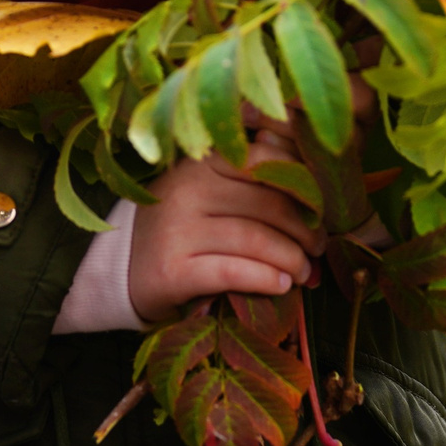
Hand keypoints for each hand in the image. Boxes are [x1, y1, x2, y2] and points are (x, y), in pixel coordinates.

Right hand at [127, 127, 323, 318]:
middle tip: (318, 248)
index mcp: (203, 160)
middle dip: (306, 230)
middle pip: (269, 205)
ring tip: (305, 272)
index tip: (320, 210)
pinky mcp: (172, 270)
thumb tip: (315, 174)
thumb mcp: (211, 186)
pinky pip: (233, 272)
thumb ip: (253, 174)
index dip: (305, 188)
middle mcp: (188, 188)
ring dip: (293, 259)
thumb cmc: (186, 223)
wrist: (125, 265)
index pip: (267, 162)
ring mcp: (177, 229)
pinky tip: (281, 284)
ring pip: (256, 240)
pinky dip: (266, 279)